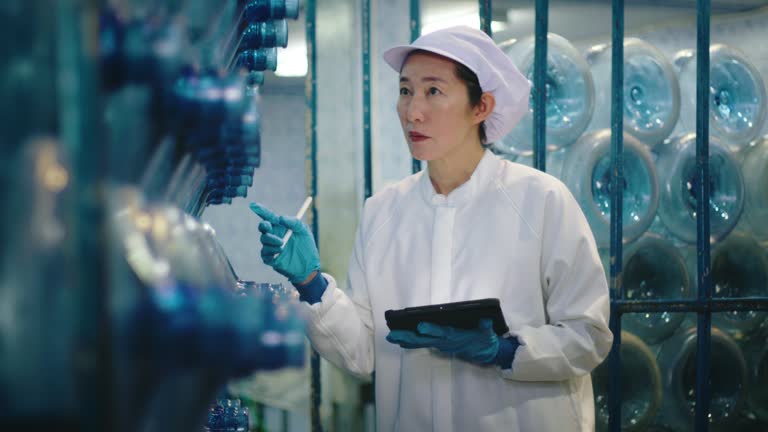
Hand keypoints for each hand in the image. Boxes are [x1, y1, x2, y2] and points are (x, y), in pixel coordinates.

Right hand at [249, 203, 319, 283]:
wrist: (309, 266)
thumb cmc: (307, 246)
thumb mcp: (303, 231)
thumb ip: (294, 222)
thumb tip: (280, 218)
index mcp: (281, 227)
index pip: (269, 216)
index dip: (260, 210)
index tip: (253, 205)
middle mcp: (274, 235)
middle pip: (263, 227)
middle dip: (264, 225)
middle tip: (269, 226)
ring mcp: (271, 247)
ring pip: (263, 240)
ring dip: (271, 240)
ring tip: (282, 244)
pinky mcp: (270, 258)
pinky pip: (264, 254)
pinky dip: (271, 251)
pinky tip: (280, 252)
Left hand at [387, 319, 501, 364]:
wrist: (485, 353)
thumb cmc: (485, 340)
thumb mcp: (487, 333)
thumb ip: (485, 327)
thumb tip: (485, 320)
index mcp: (455, 337)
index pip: (442, 333)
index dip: (431, 330)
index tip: (420, 326)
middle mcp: (445, 342)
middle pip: (424, 340)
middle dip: (408, 337)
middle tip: (393, 334)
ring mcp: (441, 345)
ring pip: (420, 343)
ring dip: (405, 340)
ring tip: (390, 336)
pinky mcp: (439, 346)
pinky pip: (422, 345)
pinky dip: (410, 343)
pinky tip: (399, 341)